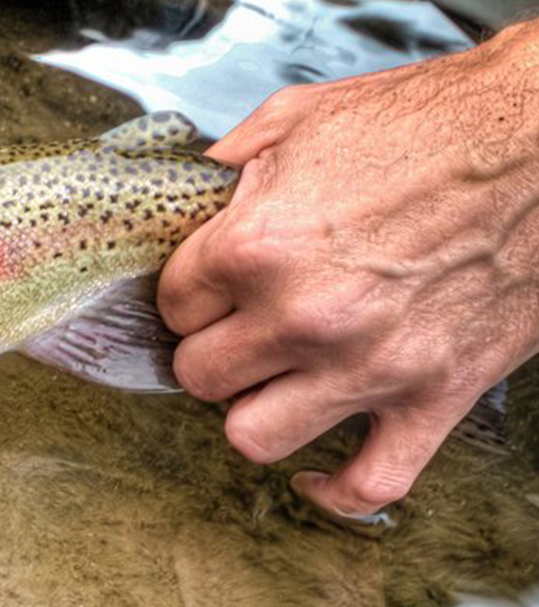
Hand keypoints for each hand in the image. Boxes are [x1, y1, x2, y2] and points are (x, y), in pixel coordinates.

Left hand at [159, 24, 538, 521]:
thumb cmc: (427, 121)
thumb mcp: (297, 117)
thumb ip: (227, 166)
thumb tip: (188, 192)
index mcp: (256, 245)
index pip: (172, 305)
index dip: (190, 294)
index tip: (211, 286)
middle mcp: (302, 315)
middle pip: (201, 375)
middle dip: (213, 350)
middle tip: (237, 329)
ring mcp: (368, 366)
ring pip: (253, 437)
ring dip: (255, 410)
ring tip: (274, 379)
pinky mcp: (435, 398)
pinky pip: (370, 484)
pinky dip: (337, 489)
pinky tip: (317, 469)